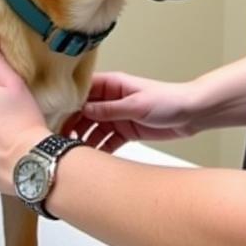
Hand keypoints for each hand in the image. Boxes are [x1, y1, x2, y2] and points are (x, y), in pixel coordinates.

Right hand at [61, 71, 199, 151]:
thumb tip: (84, 111)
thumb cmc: (168, 100)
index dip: (67, 103)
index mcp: (112, 85)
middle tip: (59, 140)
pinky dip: (99, 150)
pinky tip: (92, 161)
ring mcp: (117, 116)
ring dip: (84, 140)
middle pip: (84, 112)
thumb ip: (110, 109)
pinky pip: (107, 141)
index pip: (82, 92)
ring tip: (73, 154)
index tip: (54, 116)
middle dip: (72, 125)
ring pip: (93, 128)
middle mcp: (111, 99)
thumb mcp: (136, 104)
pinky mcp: (126, 131)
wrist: (192, 113)